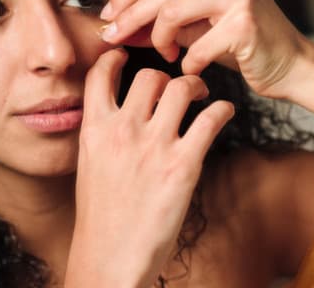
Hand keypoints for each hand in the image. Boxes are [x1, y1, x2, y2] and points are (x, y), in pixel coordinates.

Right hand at [66, 48, 234, 286]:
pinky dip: (222, 110)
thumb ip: (102, 137)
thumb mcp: (89, 167)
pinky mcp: (183, 165)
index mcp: (94, 130)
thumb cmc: (101, 218)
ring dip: (196, 86)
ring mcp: (154, 146)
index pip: (100, 73)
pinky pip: (210, 119)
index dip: (116, 57)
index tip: (128, 56)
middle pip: (149, 75)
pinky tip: (224, 112)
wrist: (110, 257)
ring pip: (180, 87)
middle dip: (166, 76)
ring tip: (202, 95)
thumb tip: (116, 117)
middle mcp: (123, 131)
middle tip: (178, 86)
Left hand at [100, 0, 308, 98]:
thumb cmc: (244, 46)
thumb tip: (117, 25)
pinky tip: (190, 68)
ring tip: (166, 54)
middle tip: (113, 37)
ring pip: (171, 11)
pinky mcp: (244, 22)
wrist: (292, 67)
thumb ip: (162, 20)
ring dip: (159, 39)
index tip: (106, 15)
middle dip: (129, 16)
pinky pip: (196, 45)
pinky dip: (188, 62)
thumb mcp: (198, 26)